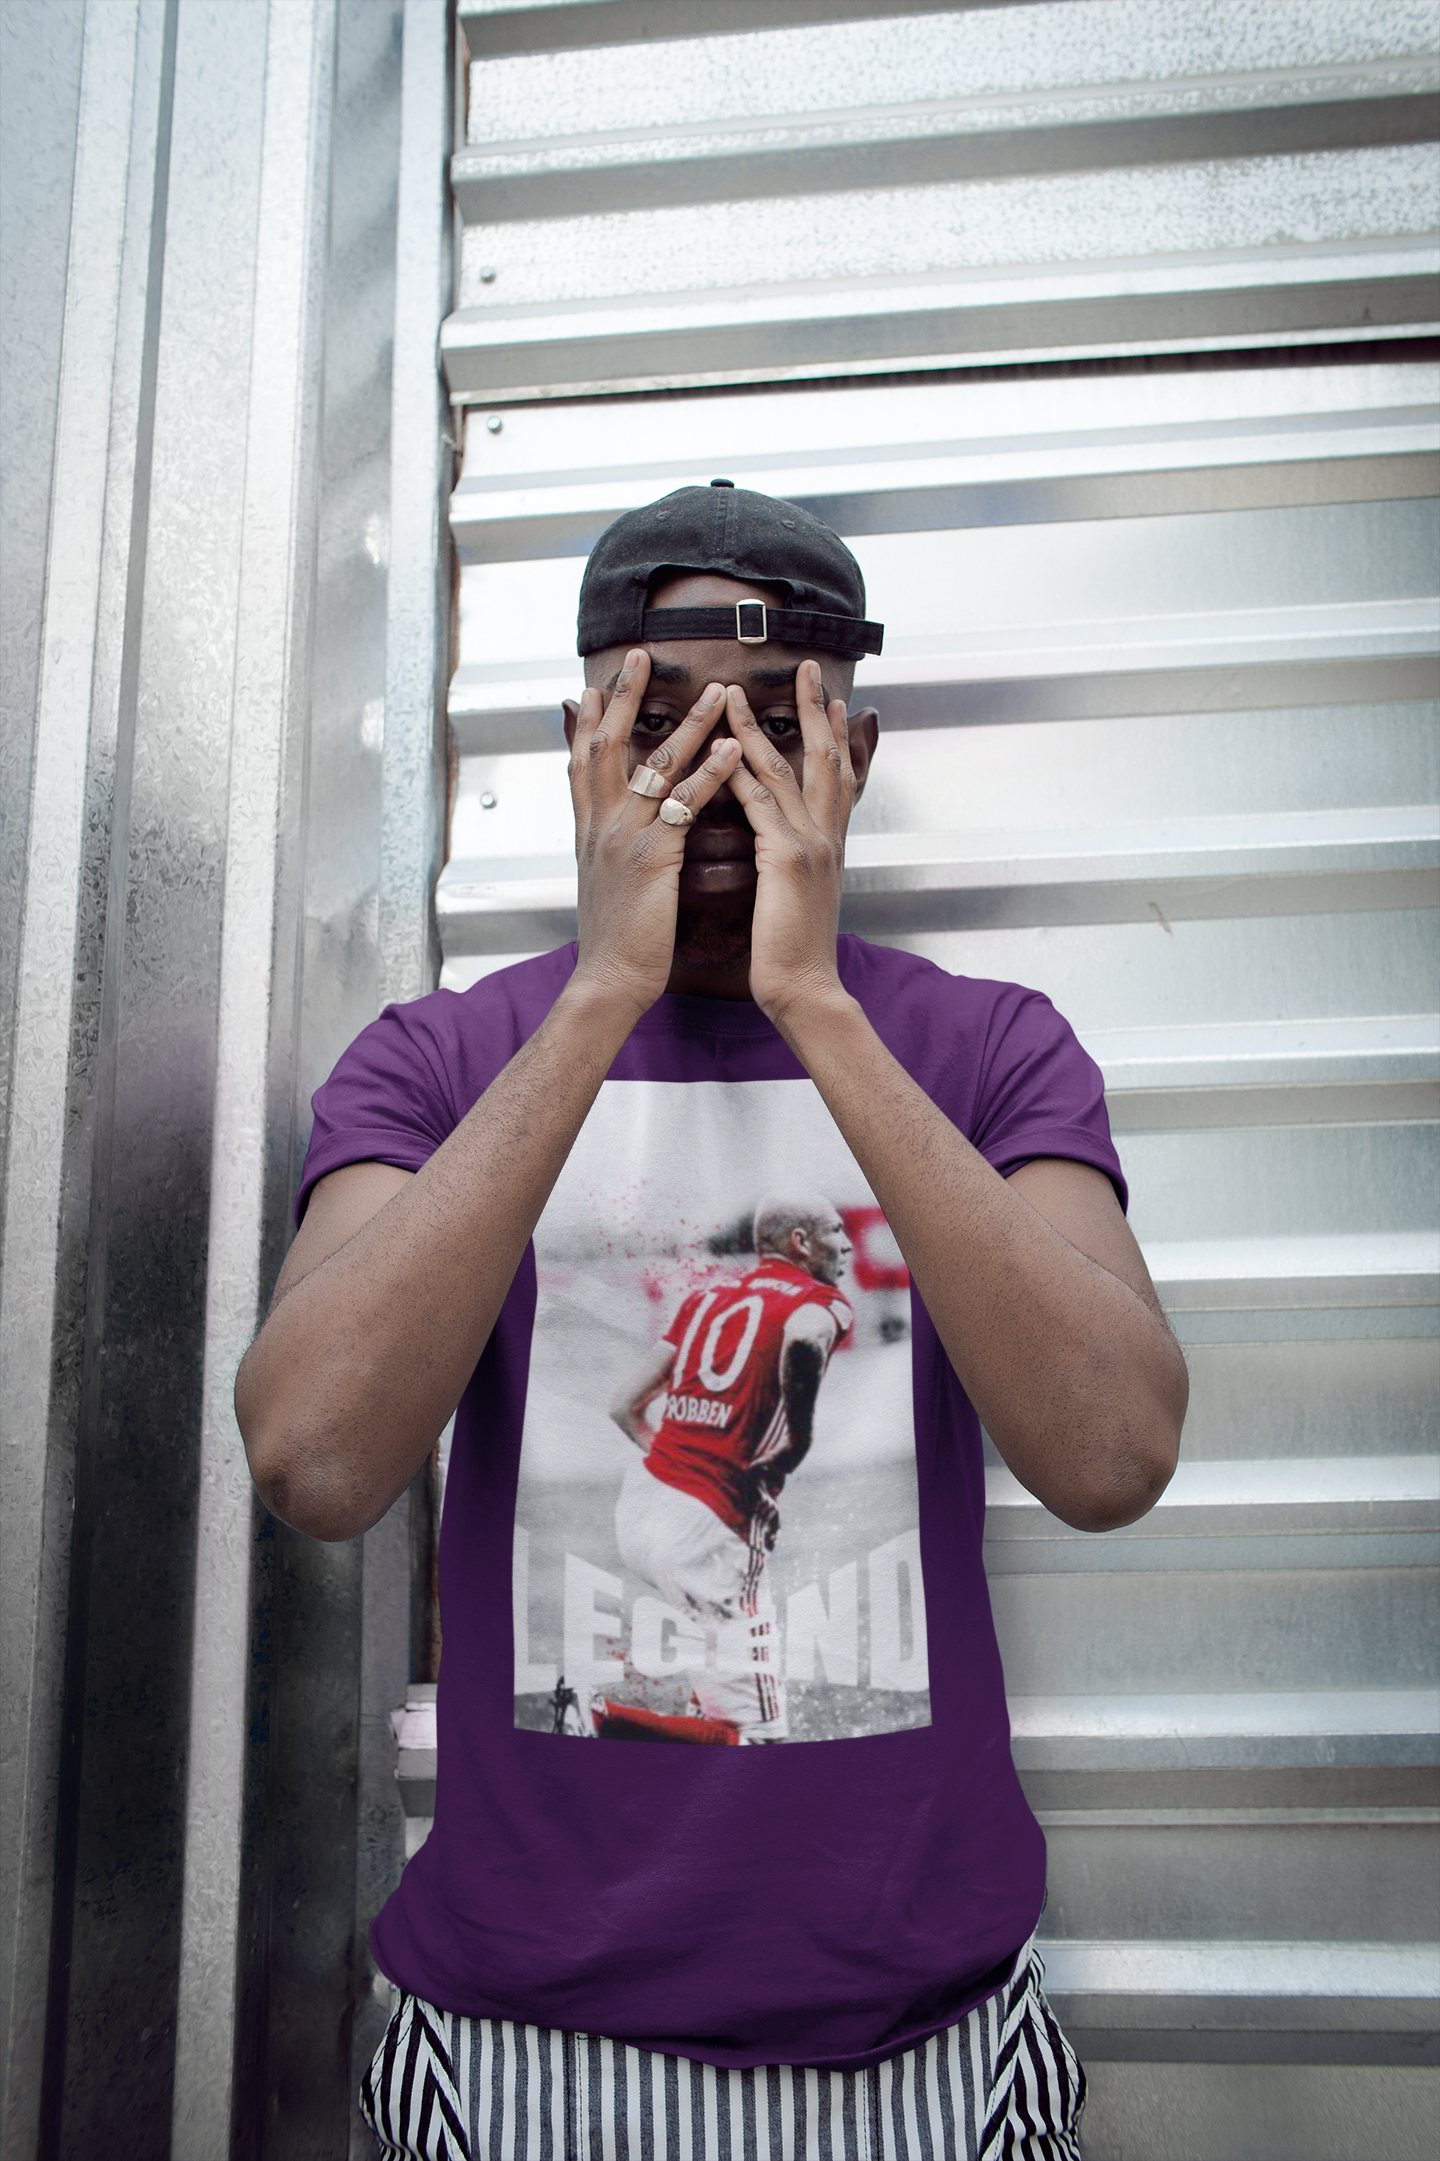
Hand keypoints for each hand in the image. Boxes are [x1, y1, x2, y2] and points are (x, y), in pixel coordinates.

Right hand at [567, 650, 742, 1016]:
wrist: (609, 980)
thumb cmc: (616, 939)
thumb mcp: (607, 882)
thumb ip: (613, 848)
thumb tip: (620, 831)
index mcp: (589, 831)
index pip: (581, 763)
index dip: (585, 721)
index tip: (591, 686)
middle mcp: (600, 826)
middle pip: (605, 745)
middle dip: (620, 698)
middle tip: (637, 656)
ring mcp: (624, 838)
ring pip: (655, 765)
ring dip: (689, 723)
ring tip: (716, 690)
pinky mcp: (652, 858)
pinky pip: (684, 805)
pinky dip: (710, 773)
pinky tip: (732, 748)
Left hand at [723, 660, 856, 1027]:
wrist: (807, 989)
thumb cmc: (793, 952)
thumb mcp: (799, 896)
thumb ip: (794, 862)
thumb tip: (783, 843)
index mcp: (828, 844)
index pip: (836, 777)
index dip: (834, 735)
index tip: (831, 699)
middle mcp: (825, 836)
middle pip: (826, 758)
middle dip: (817, 710)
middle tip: (809, 669)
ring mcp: (810, 845)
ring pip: (787, 771)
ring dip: (759, 727)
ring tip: (738, 692)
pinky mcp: (787, 861)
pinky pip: (761, 805)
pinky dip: (743, 773)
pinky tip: (726, 747)